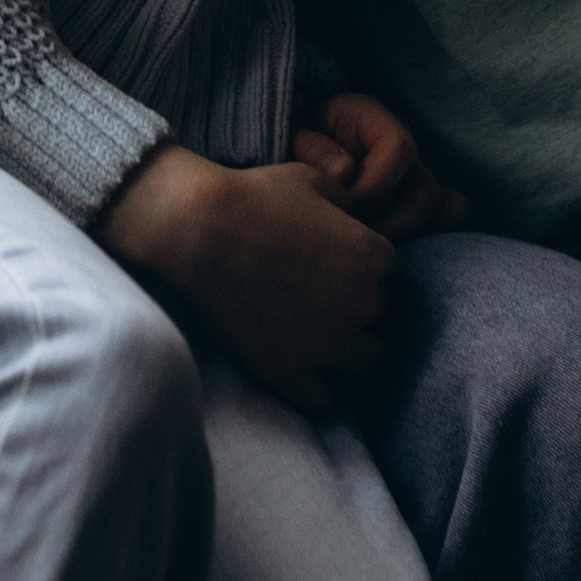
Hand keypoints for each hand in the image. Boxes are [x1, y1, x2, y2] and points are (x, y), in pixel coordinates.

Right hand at [99, 142, 392, 417]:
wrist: (195, 230)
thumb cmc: (251, 196)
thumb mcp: (312, 179)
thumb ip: (347, 202)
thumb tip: (353, 217)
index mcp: (371, 258)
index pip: (385, 265)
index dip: (357, 256)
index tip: (327, 250)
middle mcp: (359, 305)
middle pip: (377, 308)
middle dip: (353, 296)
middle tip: (314, 282)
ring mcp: (325, 344)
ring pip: (367, 357)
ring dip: (351, 342)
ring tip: (321, 328)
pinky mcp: (288, 371)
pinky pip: (324, 402)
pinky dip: (321, 392)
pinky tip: (307, 372)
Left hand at [291, 91, 467, 240]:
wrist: (295, 149)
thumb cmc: (295, 139)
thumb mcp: (292, 132)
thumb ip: (312, 147)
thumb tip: (345, 172)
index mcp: (374, 120)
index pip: (400, 146)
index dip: (375, 182)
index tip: (343, 202)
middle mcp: (401, 148)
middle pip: (425, 191)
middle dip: (389, 220)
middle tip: (350, 233)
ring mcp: (411, 177)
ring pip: (432, 213)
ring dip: (398, 234)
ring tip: (358, 243)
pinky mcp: (410, 203)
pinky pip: (440, 220)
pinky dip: (421, 235)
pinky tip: (386, 247)